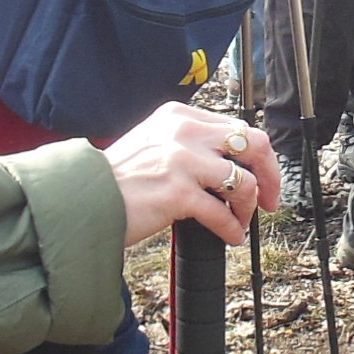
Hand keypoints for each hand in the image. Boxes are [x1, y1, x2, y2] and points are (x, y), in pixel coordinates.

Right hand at [108, 103, 285, 246]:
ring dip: (247, 208)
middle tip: (270, 200)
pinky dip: (232, 229)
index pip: (238, 128)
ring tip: (238, 222)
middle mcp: (184, 132)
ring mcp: (182, 161)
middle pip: (253, 144)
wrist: (83, 199)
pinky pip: (223, 214)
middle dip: (271, 176)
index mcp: (179, 116)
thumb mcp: (153, 143)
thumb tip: (231, 164)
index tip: (264, 177)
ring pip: (245, 181)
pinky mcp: (178, 193)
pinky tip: (229, 237)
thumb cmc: (117, 180)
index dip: (259, 157)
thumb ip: (189, 144)